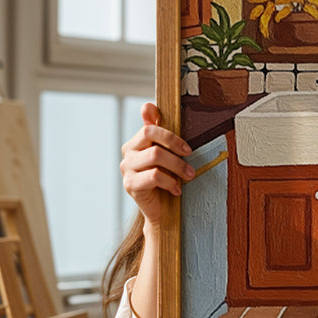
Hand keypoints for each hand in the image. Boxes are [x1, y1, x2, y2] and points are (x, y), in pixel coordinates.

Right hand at [120, 103, 191, 226]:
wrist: (161, 212)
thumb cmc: (166, 180)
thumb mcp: (167, 155)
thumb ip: (160, 133)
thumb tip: (148, 106)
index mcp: (136, 142)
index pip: (148, 127)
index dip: (167, 133)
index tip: (187, 148)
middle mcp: (128, 153)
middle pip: (149, 135)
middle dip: (175, 146)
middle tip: (190, 158)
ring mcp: (127, 169)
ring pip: (155, 156)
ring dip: (177, 166)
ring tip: (188, 176)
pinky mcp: (130, 185)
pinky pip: (155, 176)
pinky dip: (170, 182)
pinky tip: (176, 189)